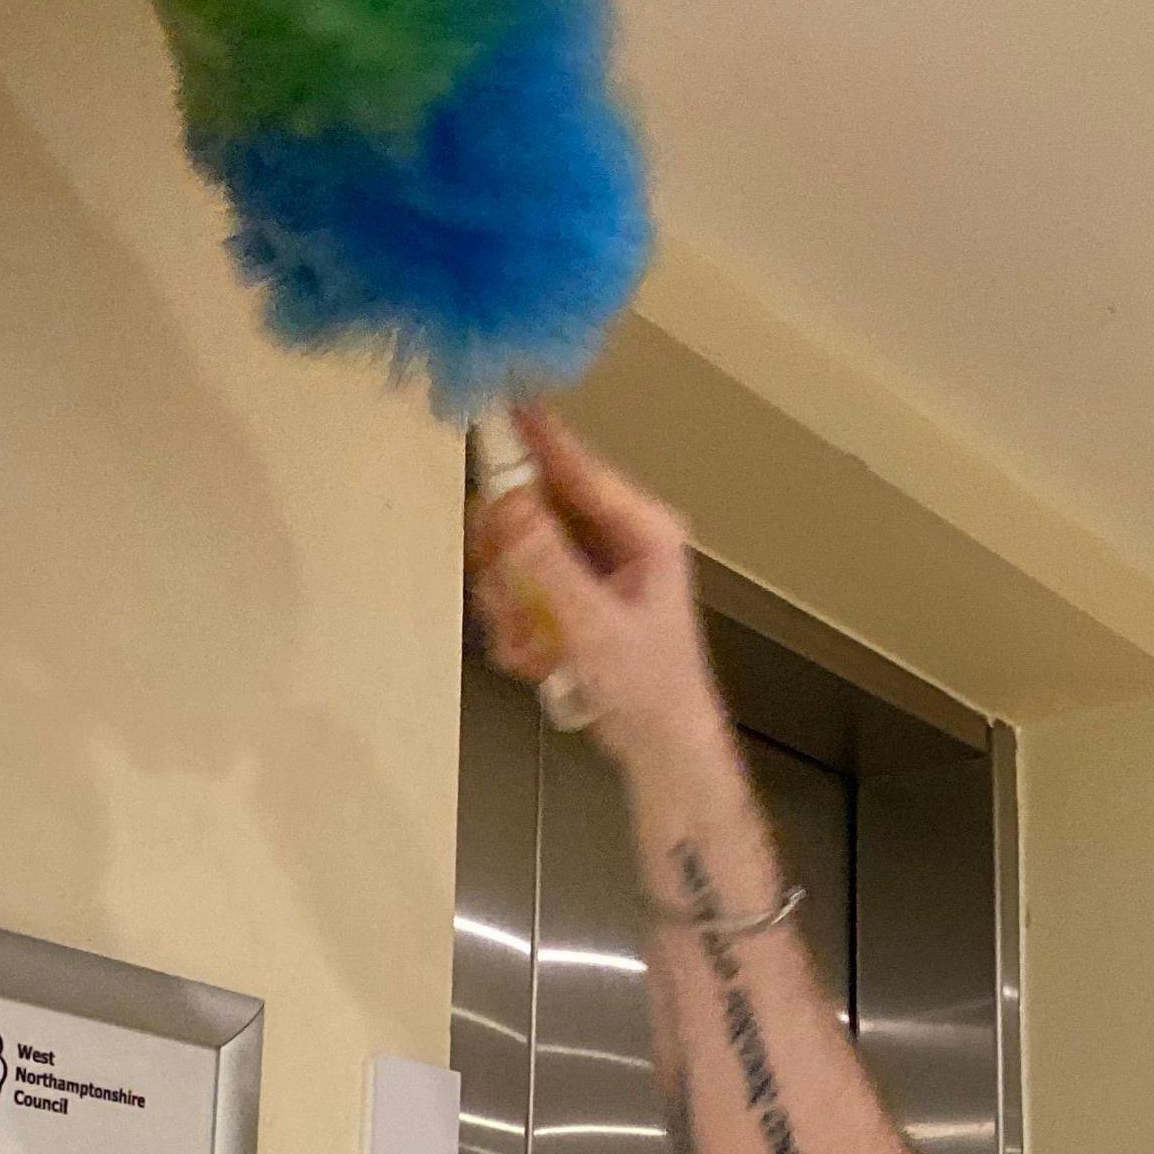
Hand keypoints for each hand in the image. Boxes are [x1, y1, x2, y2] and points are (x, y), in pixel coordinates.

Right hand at [469, 406, 726, 766]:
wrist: (662, 747)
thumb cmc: (648, 687)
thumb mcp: (595, 626)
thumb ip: (549, 565)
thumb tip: (507, 503)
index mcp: (642, 529)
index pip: (576, 466)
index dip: (532, 437)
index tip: (491, 406)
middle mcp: (613, 537)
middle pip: (529, 511)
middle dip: (507, 565)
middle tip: (511, 603)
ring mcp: (587, 567)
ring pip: (513, 556)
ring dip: (511, 608)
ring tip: (536, 650)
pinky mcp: (567, 597)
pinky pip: (516, 593)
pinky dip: (517, 632)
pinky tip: (541, 664)